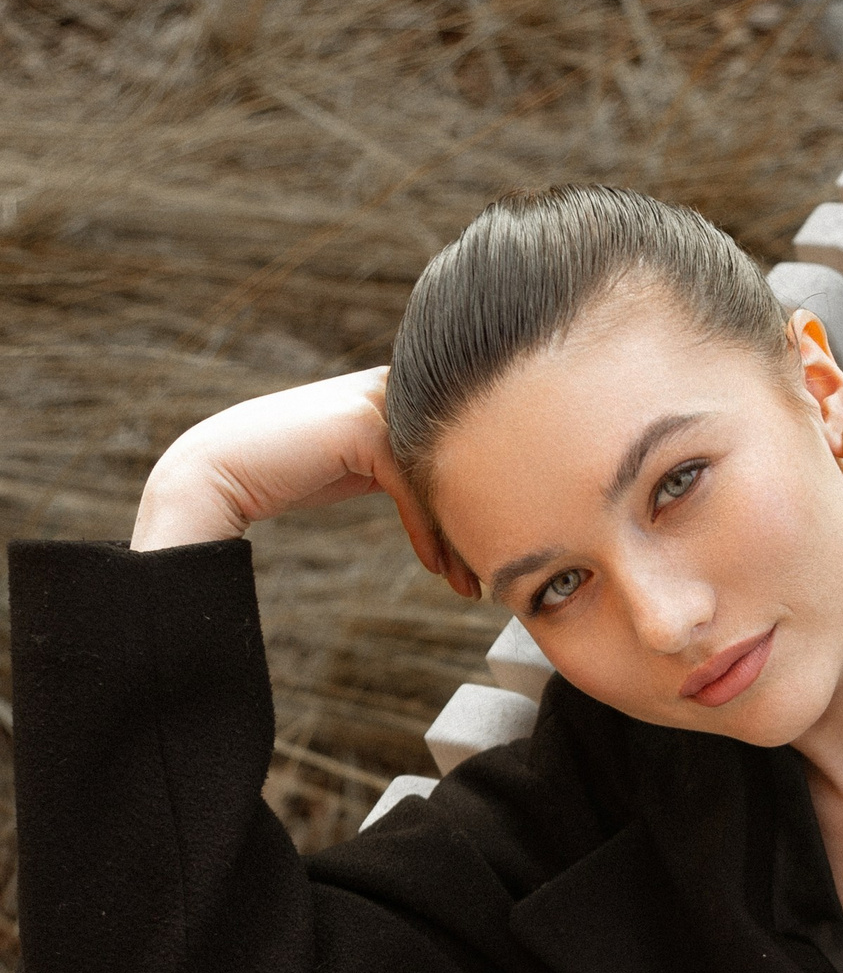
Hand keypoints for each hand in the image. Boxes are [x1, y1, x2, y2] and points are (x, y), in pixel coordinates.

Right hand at [130, 368, 478, 593]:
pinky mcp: (360, 427)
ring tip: (468, 582)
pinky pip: (410, 486)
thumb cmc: (286, 473)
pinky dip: (425, 529)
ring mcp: (375, 403)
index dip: (476, 499)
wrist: (218, 471)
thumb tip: (451, 496)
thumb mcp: (355, 464)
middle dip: (479, 517)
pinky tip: (431, 567)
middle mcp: (391, 390)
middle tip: (495, 573)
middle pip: (460, 457)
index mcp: (396, 394)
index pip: (459, 444)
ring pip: (442, 474)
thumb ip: (398, 462)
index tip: (485, 555)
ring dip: (456, 532)